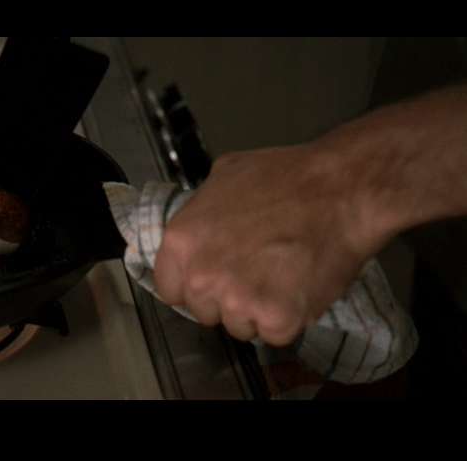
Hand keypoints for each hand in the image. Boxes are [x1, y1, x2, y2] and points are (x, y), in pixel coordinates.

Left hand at [153, 144, 370, 345]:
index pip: (168, 288)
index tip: (210, 281)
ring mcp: (237, 300)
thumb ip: (201, 209)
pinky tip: (298, 288)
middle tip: (255, 273)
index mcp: (181, 240)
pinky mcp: (275, 318)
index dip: (192, 285)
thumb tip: (199, 221)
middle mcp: (202, 274)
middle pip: (203, 311)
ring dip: (257, 311)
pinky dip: (289, 319)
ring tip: (282, 275)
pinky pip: (274, 334)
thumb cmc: (289, 177)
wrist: (341, 190)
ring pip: (239, 326)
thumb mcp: (224, 176)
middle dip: (225, 299)